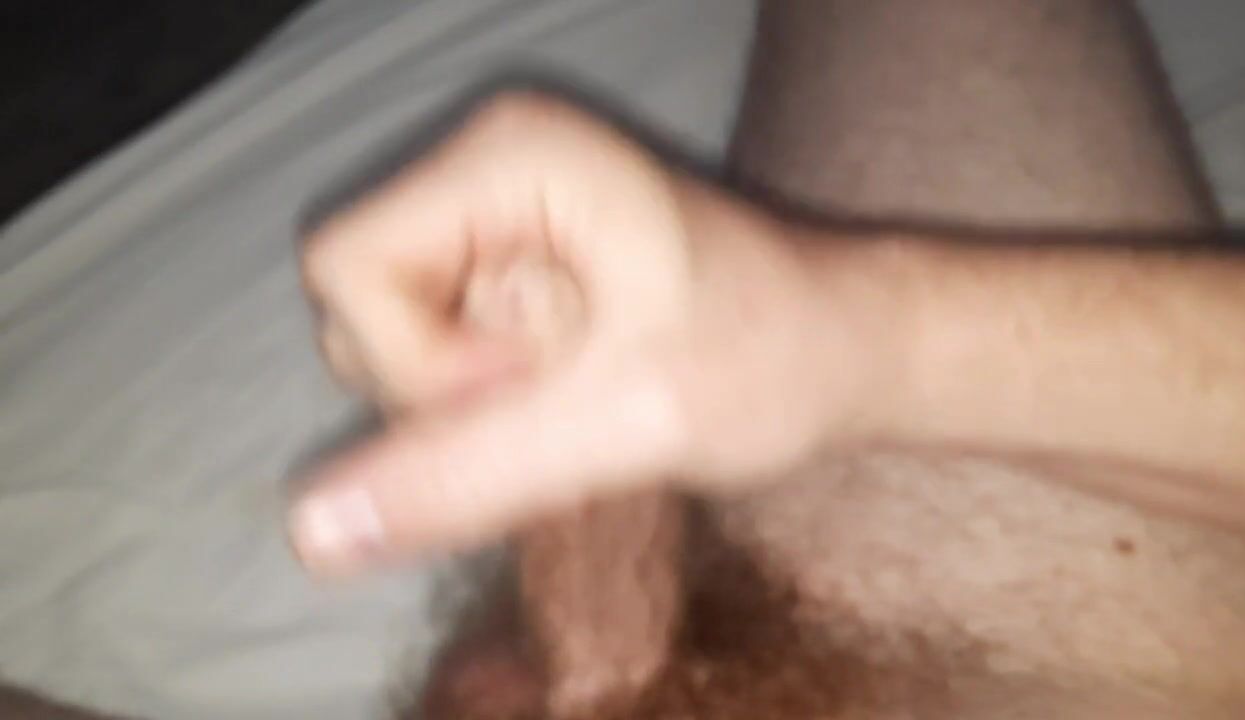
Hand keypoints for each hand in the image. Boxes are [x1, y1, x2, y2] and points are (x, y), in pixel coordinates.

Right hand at [290, 93, 861, 576]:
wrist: (844, 349)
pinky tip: (574, 388)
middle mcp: (488, 167)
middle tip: (575, 391)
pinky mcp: (509, 260)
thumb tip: (313, 529)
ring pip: (391, 340)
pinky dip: (491, 399)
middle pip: (360, 308)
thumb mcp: (624, 424)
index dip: (418, 364)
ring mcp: (495, 213)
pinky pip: (436, 351)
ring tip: (585, 387)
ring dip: (474, 402)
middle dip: (450, 388)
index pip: (347, 269)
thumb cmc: (773, 359)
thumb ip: (468, 474)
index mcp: (511, 159)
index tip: (539, 388)